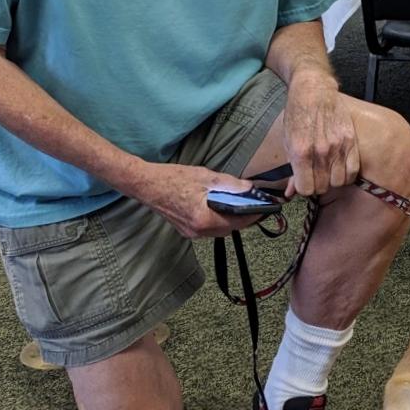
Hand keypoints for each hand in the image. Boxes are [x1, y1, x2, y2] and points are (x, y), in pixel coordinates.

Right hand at [128, 161, 272, 238]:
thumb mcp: (204, 176)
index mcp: (203, 219)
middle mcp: (197, 230)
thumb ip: (229, 184)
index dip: (253, 215)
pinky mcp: (185, 230)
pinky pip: (208, 228)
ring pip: (218, 230)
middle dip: (243, 219)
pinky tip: (219, 207)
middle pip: (228, 229)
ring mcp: (190, 232)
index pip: (236, 222)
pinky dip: (217, 220)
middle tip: (254, 206)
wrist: (145, 185)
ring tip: (238, 206)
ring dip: (230, 220)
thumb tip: (248, 188)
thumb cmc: (171, 178)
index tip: (264, 209)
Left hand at [281, 69, 359, 196]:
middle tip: (315, 174)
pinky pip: (352, 171)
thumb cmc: (297, 115)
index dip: (304, 187)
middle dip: (317, 184)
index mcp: (300, 152)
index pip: (305, 189)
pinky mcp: (351, 141)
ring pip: (338, 182)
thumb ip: (291, 168)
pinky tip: (340, 168)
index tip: (304, 181)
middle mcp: (320, 152)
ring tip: (328, 171)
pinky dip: (346, 175)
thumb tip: (290, 194)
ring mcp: (338, 147)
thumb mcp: (288, 141)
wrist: (313, 90)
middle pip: (322, 187)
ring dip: (332, 180)